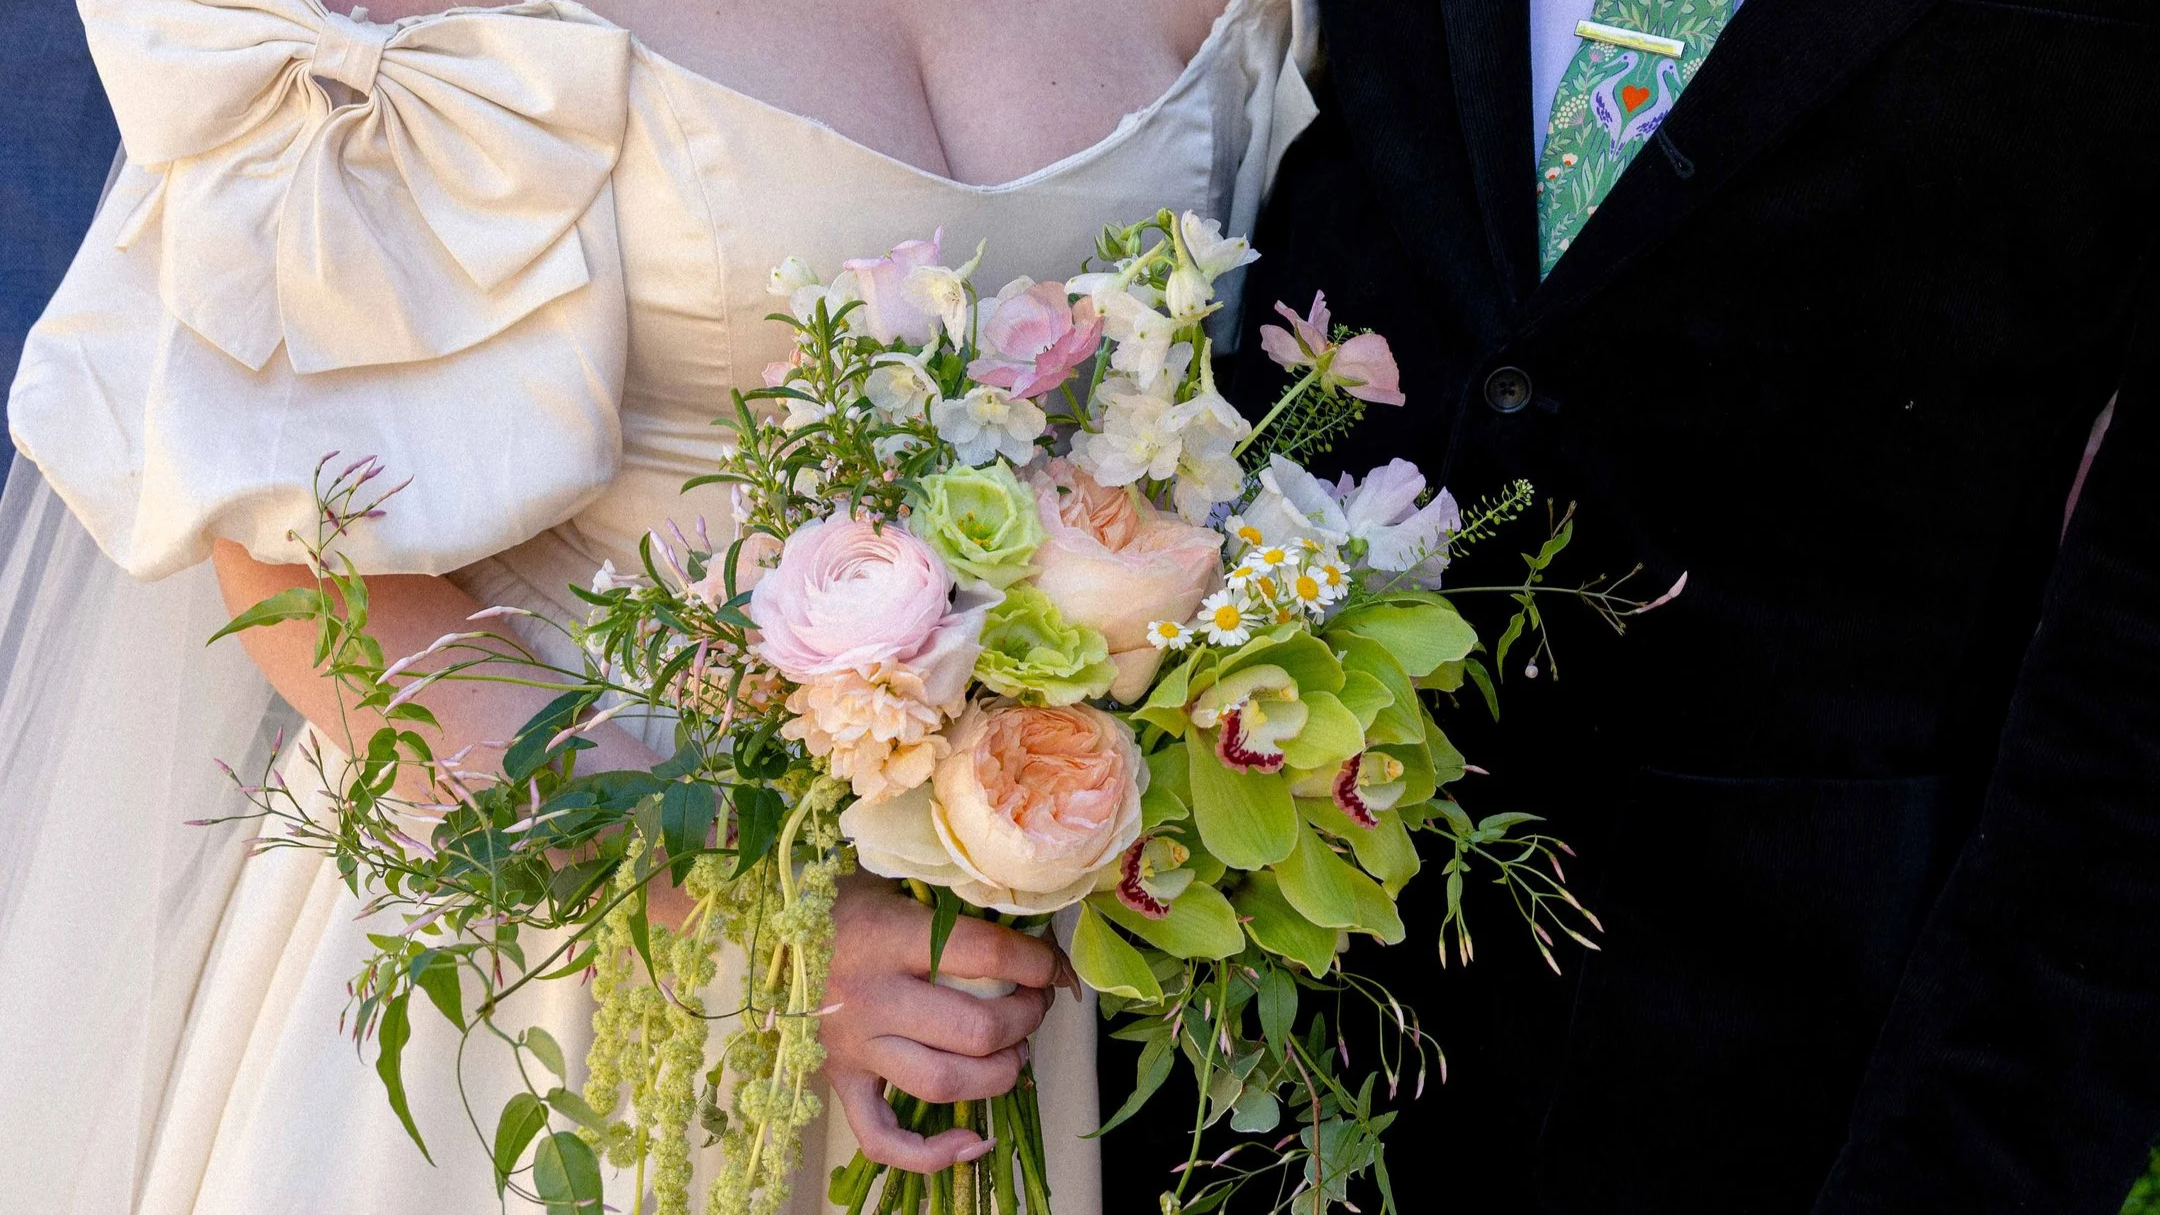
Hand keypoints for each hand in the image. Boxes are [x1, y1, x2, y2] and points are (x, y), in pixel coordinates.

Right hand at [821, 871, 1078, 1169]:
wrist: (771, 924)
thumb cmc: (844, 896)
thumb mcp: (897, 877)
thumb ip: (957, 899)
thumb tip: (1032, 926)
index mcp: (889, 937)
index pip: (986, 956)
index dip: (1036, 963)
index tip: (1051, 966)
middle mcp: (871, 998)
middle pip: (975, 1030)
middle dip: (1026, 1020)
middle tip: (1035, 1004)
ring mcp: (853, 1046)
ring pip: (943, 1084)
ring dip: (998, 1074)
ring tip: (1014, 1051)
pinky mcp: (839, 1080)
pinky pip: (881, 1138)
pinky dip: (930, 1154)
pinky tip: (972, 1141)